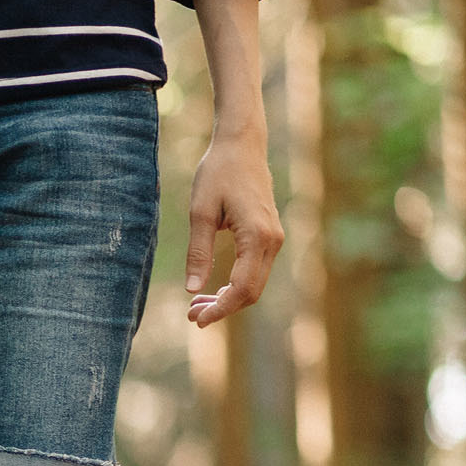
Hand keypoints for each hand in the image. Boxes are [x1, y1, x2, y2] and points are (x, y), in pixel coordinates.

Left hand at [184, 126, 282, 327]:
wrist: (241, 145)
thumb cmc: (218, 173)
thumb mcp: (200, 213)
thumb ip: (198, 253)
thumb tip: (192, 290)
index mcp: (257, 236)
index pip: (242, 288)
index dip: (220, 309)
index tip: (197, 321)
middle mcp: (272, 240)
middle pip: (251, 292)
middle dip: (222, 308)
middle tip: (191, 317)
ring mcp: (273, 238)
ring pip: (254, 284)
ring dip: (227, 299)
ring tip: (196, 306)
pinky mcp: (268, 235)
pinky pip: (255, 271)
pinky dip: (235, 285)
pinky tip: (212, 290)